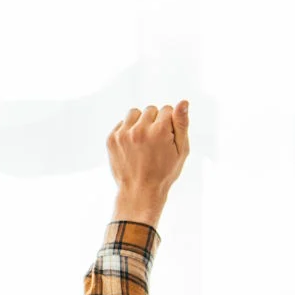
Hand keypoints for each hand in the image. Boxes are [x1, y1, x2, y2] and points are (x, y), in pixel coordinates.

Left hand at [107, 101, 189, 226]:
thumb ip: (182, 124)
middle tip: (155, 142)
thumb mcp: (181, 150)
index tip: (167, 139)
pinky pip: (122, 123)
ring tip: (143, 141)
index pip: (168, 109)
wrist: (139, 192)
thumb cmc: (164, 172)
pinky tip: (132, 146)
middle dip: (155, 121)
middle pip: (151, 109)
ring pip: (134, 113)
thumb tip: (183, 102)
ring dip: (140, 122)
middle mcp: (140, 129)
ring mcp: (123, 134)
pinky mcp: (111, 139)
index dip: (170, 124)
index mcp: (160, 130)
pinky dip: (127, 131)